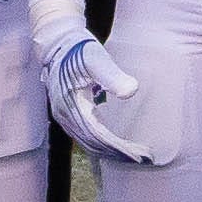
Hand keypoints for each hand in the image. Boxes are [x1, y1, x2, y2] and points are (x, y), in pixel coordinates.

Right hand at [44, 30, 167, 169]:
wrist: (58, 44)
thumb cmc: (79, 49)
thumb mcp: (97, 58)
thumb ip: (112, 75)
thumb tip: (132, 90)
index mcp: (71, 105)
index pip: (98, 135)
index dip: (118, 147)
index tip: (139, 154)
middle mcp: (65, 115)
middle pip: (93, 143)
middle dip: (117, 153)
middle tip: (144, 158)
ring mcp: (64, 116)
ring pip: (88, 142)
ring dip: (110, 151)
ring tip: (134, 155)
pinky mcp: (68, 114)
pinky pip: (85, 135)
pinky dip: (102, 144)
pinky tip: (116, 145)